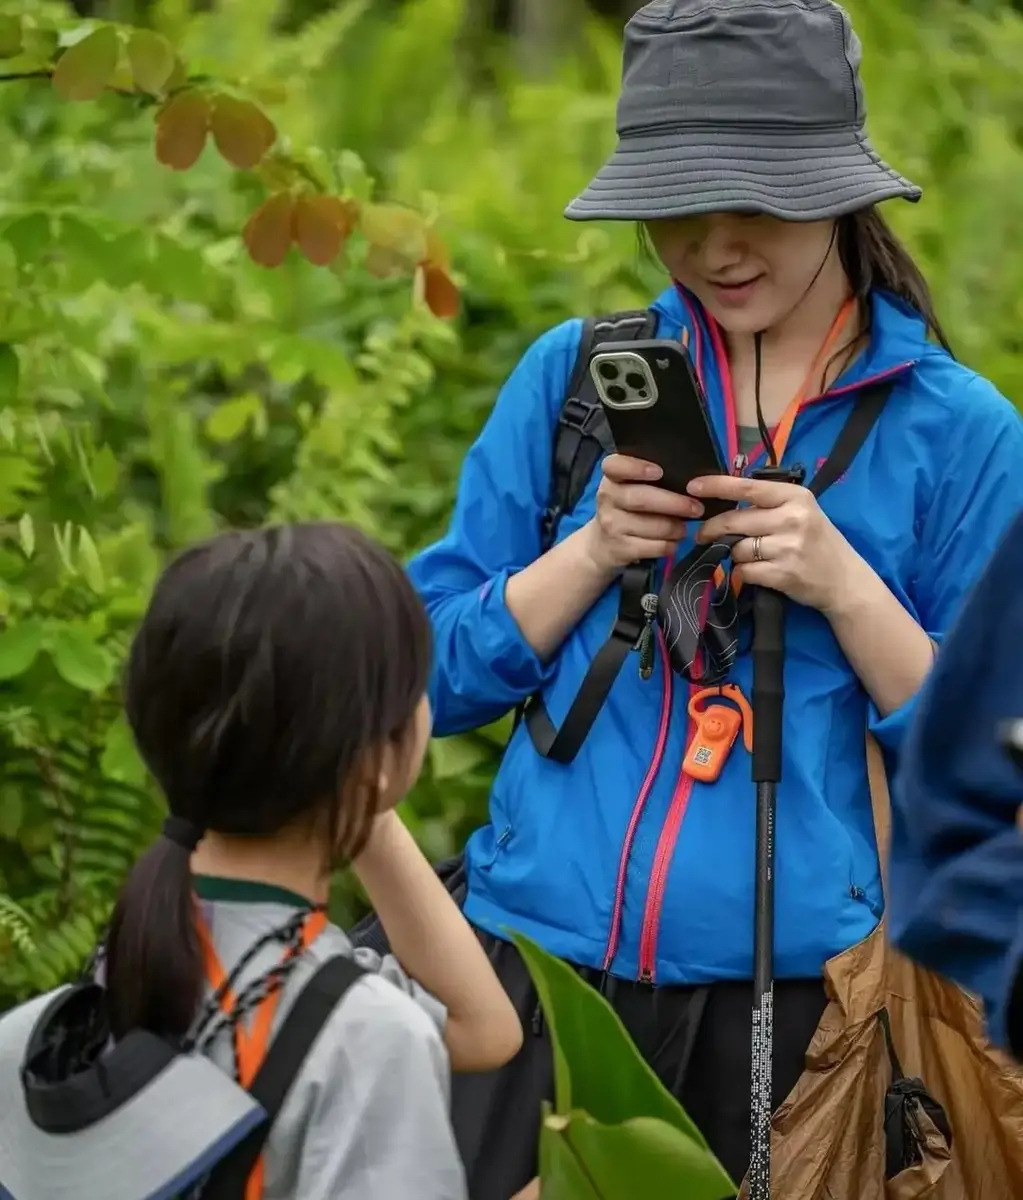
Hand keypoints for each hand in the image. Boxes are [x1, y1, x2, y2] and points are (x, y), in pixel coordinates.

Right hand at [582, 455, 703, 573]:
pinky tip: (674, 543)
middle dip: (674, 503)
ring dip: (675, 528)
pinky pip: (654, 547)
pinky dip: (670, 545)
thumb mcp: (627, 488)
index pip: (615, 466)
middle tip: (697, 508)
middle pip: (642, 499)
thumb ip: (649, 478)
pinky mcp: (620, 549)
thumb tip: (692, 480)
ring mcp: (612, 525)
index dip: (636, 467)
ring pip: (652, 526)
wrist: (600, 545)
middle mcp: (607, 499)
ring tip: (684, 528)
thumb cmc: (625, 509)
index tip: (659, 472)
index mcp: (611, 478)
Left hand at [688, 473, 859, 611]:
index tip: (693, 487)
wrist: (845, 580)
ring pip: (736, 548)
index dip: (716, 486)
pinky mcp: (782, 574)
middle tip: (702, 534)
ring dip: (734, 554)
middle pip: (733, 521)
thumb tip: (722, 501)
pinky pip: (744, 571)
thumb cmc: (818, 541)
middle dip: (711, 529)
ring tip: (751, 555)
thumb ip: (768, 503)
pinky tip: (758, 571)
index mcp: (795, 497)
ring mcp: (788, 547)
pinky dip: (744, 573)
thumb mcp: (801, 511)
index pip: (747, 487)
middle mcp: (792, 518)